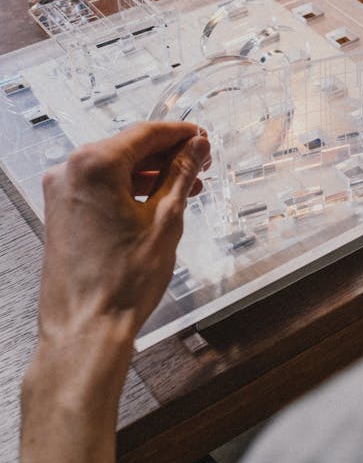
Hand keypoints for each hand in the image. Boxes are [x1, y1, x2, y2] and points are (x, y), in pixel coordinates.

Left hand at [39, 122, 210, 351]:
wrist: (86, 329)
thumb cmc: (119, 283)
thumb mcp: (166, 219)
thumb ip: (181, 174)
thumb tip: (195, 148)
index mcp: (94, 165)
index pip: (145, 133)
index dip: (179, 133)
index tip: (200, 136)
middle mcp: (70, 172)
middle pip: (128, 148)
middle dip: (167, 154)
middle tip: (200, 161)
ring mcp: (62, 194)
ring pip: (115, 169)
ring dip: (151, 174)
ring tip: (187, 185)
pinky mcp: (62, 213)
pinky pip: (101, 189)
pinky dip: (129, 190)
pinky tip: (157, 201)